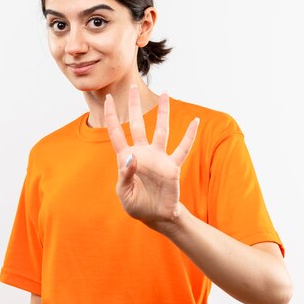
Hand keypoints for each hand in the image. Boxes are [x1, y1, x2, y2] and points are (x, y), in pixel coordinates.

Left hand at [104, 86, 198, 232]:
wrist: (156, 216)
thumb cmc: (137, 204)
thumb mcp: (124, 193)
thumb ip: (125, 174)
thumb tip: (130, 156)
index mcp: (126, 158)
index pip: (116, 132)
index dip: (111, 116)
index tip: (107, 99)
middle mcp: (142, 153)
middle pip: (137, 124)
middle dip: (134, 106)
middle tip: (133, 87)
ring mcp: (158, 158)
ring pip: (161, 130)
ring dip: (163, 113)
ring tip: (165, 94)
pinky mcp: (172, 166)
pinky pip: (183, 148)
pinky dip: (189, 136)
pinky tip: (196, 122)